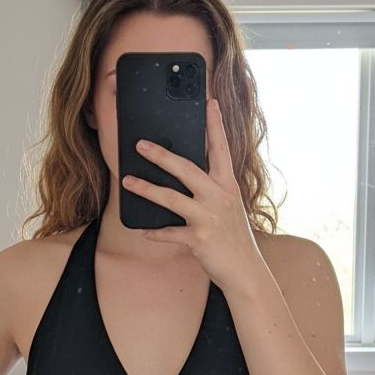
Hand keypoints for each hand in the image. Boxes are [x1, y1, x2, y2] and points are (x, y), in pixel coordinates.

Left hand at [120, 98, 265, 292]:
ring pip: (171, 198)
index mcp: (228, 186)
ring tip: (127, 181)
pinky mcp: (199, 239)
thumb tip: (189, 175)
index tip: (209, 102)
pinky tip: (141, 230)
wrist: (246, 272)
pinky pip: (170, 233)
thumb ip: (213, 190)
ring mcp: (208, 218)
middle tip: (140, 144)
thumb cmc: (235, 239)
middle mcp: (219, 197)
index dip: (215, 125)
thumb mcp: (229, 208)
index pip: (221, 149)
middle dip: (161, 155)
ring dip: (146, 189)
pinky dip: (155, 232)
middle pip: (186, 169)